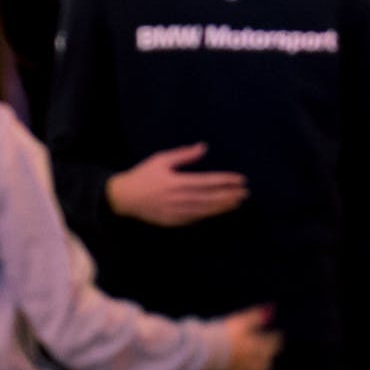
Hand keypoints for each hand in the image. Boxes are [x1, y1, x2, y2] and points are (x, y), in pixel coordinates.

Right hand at [106, 144, 249, 225]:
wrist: (124, 198)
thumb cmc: (143, 175)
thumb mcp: (161, 160)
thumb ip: (183, 155)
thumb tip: (204, 147)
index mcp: (177, 182)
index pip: (208, 182)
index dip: (226, 181)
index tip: (241, 180)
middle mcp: (179, 199)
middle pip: (210, 198)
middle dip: (229, 195)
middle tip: (245, 193)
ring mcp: (177, 213)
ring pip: (205, 210)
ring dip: (222, 207)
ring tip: (237, 202)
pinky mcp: (173, 222)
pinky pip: (195, 219)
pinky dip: (208, 215)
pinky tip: (218, 211)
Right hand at [216, 307, 282, 369]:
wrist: (204, 352)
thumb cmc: (222, 334)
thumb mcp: (240, 322)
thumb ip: (255, 317)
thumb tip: (271, 310)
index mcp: (254, 346)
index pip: (271, 343)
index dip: (276, 339)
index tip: (279, 336)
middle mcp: (250, 360)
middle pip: (265, 362)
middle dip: (269, 357)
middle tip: (271, 353)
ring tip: (261, 369)